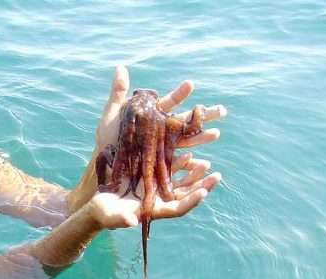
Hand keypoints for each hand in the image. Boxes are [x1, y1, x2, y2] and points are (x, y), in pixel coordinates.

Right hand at [86, 152, 221, 228]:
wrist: (98, 205)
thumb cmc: (104, 214)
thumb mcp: (110, 216)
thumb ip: (121, 219)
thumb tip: (132, 222)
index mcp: (154, 212)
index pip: (177, 208)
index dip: (191, 202)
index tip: (204, 193)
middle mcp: (159, 201)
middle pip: (185, 196)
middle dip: (202, 187)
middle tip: (217, 176)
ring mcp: (157, 190)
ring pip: (181, 184)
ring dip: (194, 175)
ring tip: (208, 165)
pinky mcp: (151, 179)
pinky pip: (169, 172)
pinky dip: (180, 165)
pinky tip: (189, 154)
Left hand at [94, 65, 226, 151]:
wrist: (103, 164)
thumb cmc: (106, 139)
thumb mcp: (111, 114)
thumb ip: (118, 92)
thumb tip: (121, 67)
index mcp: (152, 116)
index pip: (170, 103)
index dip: (180, 94)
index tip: (190, 83)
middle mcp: (161, 131)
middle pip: (186, 121)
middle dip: (204, 116)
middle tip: (223, 110)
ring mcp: (162, 147)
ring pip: (186, 141)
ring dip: (201, 137)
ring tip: (216, 133)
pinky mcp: (161, 165)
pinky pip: (178, 164)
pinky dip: (190, 163)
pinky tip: (202, 163)